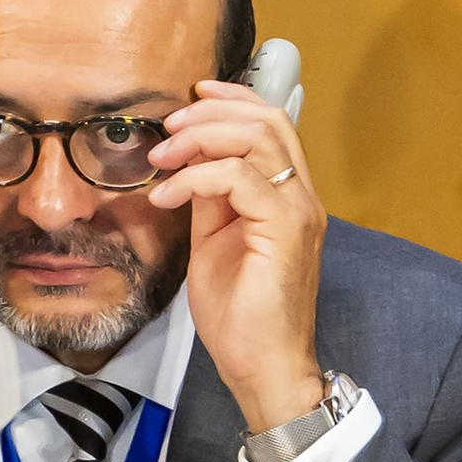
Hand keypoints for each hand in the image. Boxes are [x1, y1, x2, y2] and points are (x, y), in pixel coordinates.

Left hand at [147, 80, 327, 432]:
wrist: (261, 365)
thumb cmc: (239, 315)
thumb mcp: (213, 244)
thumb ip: (209, 202)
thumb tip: (187, 167)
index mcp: (285, 197)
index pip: (270, 124)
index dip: (232, 100)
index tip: (191, 96)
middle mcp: (300, 197)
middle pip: (267, 120)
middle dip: (211, 112)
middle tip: (168, 127)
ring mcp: (298, 211)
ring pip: (258, 140)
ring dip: (200, 139)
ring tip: (161, 159)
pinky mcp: (286, 230)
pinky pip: (240, 179)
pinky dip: (196, 178)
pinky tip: (167, 196)